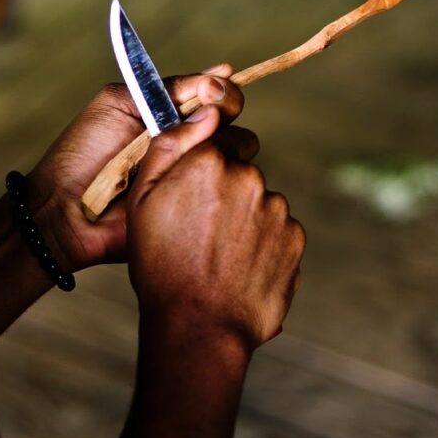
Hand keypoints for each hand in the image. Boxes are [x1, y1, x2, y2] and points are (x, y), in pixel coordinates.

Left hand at [25, 65, 245, 272]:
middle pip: (232, 119)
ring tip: (179, 155)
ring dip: (215, 145)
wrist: (67, 207)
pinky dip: (214, 175)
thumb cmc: (84, 152)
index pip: (214, 94)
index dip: (220, 89)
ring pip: (237, 150)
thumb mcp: (120, 102)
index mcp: (171, 115)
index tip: (213, 89)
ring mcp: (194, 174)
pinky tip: (187, 178)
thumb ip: (167, 87)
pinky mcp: (196, 204)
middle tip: (202, 121)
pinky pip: (225, 185)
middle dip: (224, 111)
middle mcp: (188, 142)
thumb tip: (222, 73)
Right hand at [126, 106, 305, 351]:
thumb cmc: (161, 264)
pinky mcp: (295, 240)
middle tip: (203, 230)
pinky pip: (279, 232)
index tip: (200, 187)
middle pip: (245, 172)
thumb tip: (202, 112)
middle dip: (229, 191)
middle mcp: (250, 178)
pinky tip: (239, 268)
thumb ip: (170, 145)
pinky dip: (265, 245)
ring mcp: (277, 210)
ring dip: (247, 221)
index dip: (212, 161)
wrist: (198, 325)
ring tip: (219, 256)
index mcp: (210, 161)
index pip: (226, 137)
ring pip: (262, 204)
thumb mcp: (143, 199)